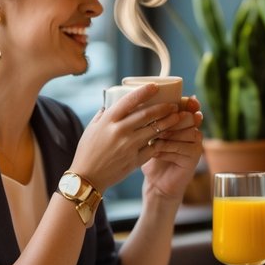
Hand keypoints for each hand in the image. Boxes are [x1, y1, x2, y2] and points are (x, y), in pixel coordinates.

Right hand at [72, 84, 187, 189]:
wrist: (87, 177)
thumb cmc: (88, 151)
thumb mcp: (91, 128)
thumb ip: (104, 114)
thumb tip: (112, 102)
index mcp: (108, 121)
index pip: (129, 101)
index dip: (144, 92)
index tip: (155, 86)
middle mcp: (120, 131)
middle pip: (147, 115)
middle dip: (163, 108)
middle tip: (174, 105)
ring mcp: (129, 146)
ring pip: (154, 130)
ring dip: (168, 123)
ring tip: (177, 117)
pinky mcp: (135, 160)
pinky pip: (152, 148)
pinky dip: (160, 142)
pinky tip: (166, 138)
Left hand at [142, 95, 203, 199]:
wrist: (156, 182)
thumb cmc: (151, 156)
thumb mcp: (149, 135)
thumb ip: (151, 120)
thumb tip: (140, 101)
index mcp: (184, 123)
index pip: (189, 107)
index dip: (188, 103)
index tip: (181, 100)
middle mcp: (193, 131)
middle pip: (189, 118)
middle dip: (173, 120)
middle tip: (158, 124)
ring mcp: (195, 145)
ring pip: (186, 133)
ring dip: (168, 135)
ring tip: (153, 141)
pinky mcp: (194, 158)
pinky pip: (183, 148)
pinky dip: (167, 149)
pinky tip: (155, 153)